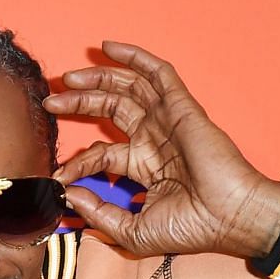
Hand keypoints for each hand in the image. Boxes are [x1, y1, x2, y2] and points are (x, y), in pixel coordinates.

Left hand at [46, 41, 279, 260]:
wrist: (228, 217)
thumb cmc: (191, 228)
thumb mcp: (133, 231)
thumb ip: (99, 214)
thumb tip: (68, 194)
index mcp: (145, 166)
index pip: (102, 153)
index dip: (78, 162)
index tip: (58, 175)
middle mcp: (154, 139)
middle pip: (109, 109)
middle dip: (79, 102)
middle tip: (51, 99)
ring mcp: (167, 121)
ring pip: (127, 88)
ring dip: (97, 78)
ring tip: (68, 78)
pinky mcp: (181, 107)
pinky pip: (157, 74)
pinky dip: (134, 57)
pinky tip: (108, 47)